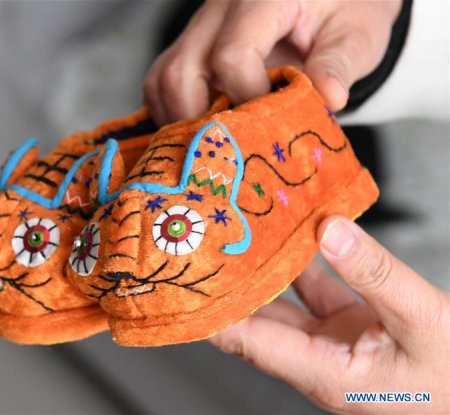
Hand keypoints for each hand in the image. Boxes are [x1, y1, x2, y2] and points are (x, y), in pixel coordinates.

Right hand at [144, 0, 401, 124]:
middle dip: (201, 121)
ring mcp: (199, 27)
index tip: (273, 122)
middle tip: (233, 145)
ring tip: (215, 143)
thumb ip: (340, 63)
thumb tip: (328, 100)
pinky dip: (175, 112)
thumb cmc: (345, 9)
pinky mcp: (191, 44)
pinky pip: (162, 82)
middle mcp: (218, 8)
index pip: (232, 57)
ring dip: (181, 121)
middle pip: (180, 72)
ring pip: (162, 80)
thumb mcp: (358, 31)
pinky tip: (203, 128)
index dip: (249, 99)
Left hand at [210, 216, 449, 413]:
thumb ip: (374, 273)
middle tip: (209, 245)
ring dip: (266, 271)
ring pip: (284, 304)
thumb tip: (330, 230)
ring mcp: (332, 344)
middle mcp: (318, 362)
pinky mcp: (349, 328)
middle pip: (257, 321)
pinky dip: (305, 265)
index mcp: (323, 374)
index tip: (185, 281)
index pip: (247, 341)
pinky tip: (294, 237)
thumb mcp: (423, 321)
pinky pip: (315, 294)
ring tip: (242, 234)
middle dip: (231, 285)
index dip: (211, 312)